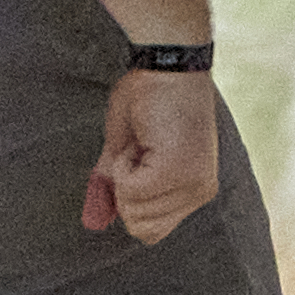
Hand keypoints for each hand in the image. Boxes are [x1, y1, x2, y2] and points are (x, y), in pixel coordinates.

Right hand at [82, 68, 218, 245]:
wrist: (167, 62)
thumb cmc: (149, 96)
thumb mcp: (127, 149)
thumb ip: (115, 189)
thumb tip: (93, 222)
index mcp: (196, 190)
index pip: (152, 232)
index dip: (130, 200)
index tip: (140, 160)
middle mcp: (201, 192)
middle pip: (143, 230)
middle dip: (126, 191)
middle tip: (141, 149)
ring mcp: (193, 184)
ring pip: (134, 212)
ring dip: (124, 174)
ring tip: (143, 141)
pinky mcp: (178, 172)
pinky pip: (130, 191)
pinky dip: (123, 164)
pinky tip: (142, 138)